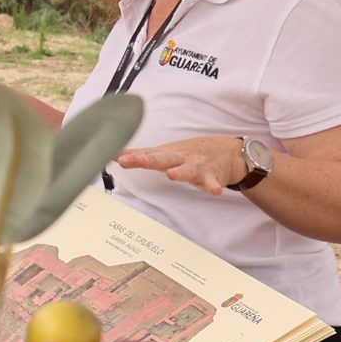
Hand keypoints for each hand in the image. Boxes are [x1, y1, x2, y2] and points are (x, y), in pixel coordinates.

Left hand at [115, 136, 247, 196]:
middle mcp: (179, 158)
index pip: (146, 154)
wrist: (226, 151)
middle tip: (136, 160)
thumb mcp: (164, 152)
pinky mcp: (212, 176)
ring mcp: (196, 166)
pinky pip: (212, 182)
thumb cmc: (188, 153)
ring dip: (180, 172)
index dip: (132, 157)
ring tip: (171, 175)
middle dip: (149, 159)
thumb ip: (140, 154)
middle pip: (162, 158)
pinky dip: (213, 186)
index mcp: (165, 154)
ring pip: (187, 169)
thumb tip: (114, 154)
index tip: (117, 158)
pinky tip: (214, 191)